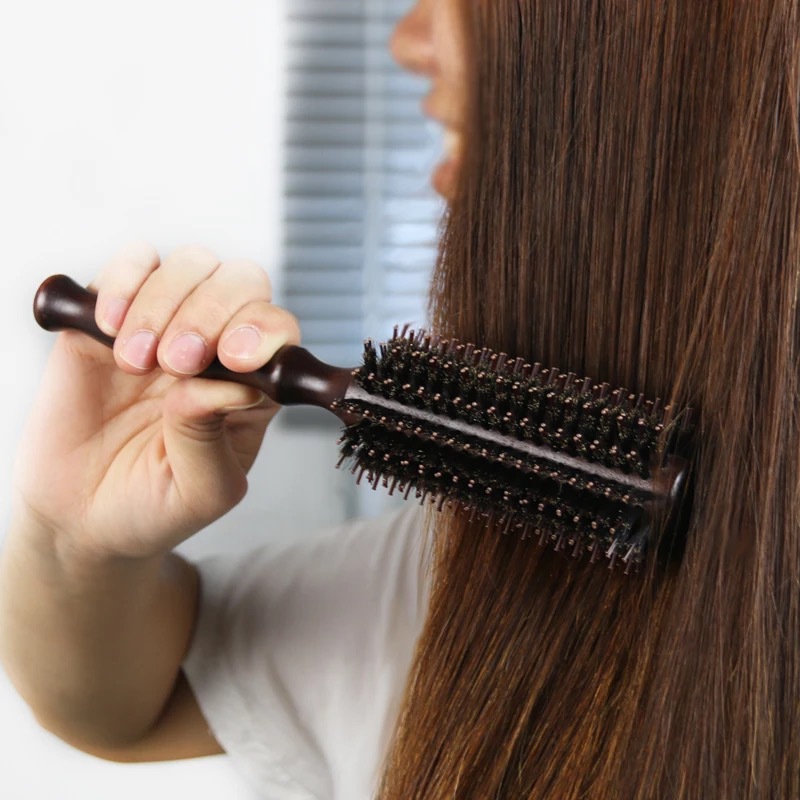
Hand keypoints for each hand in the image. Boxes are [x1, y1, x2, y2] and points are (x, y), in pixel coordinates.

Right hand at [14, 243, 300, 559]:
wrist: (81, 514)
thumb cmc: (155, 505)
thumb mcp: (200, 493)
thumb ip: (214, 438)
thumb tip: (230, 385)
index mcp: (253, 384)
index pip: (279, 330)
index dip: (264, 331)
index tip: (235, 358)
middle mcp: (218, 344)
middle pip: (242, 282)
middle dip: (211, 313)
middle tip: (176, 362)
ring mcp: (167, 323)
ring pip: (191, 264)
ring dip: (164, 304)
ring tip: (135, 364)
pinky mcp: (112, 316)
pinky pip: (131, 264)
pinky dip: (124, 282)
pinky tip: (112, 329)